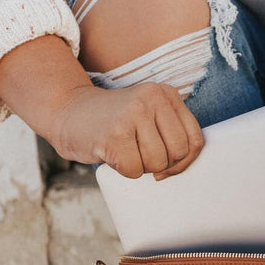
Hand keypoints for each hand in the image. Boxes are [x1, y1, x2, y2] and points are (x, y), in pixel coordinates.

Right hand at [50, 82, 204, 178]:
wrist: (69, 112)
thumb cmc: (115, 123)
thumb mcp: (150, 117)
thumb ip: (172, 134)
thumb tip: (182, 167)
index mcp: (167, 94)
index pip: (195, 140)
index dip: (183, 161)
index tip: (167, 164)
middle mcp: (152, 98)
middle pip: (178, 153)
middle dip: (162, 164)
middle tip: (141, 155)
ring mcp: (132, 114)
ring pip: (157, 162)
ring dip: (141, 167)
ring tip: (126, 151)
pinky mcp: (114, 134)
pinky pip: (134, 169)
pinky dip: (124, 170)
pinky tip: (113, 154)